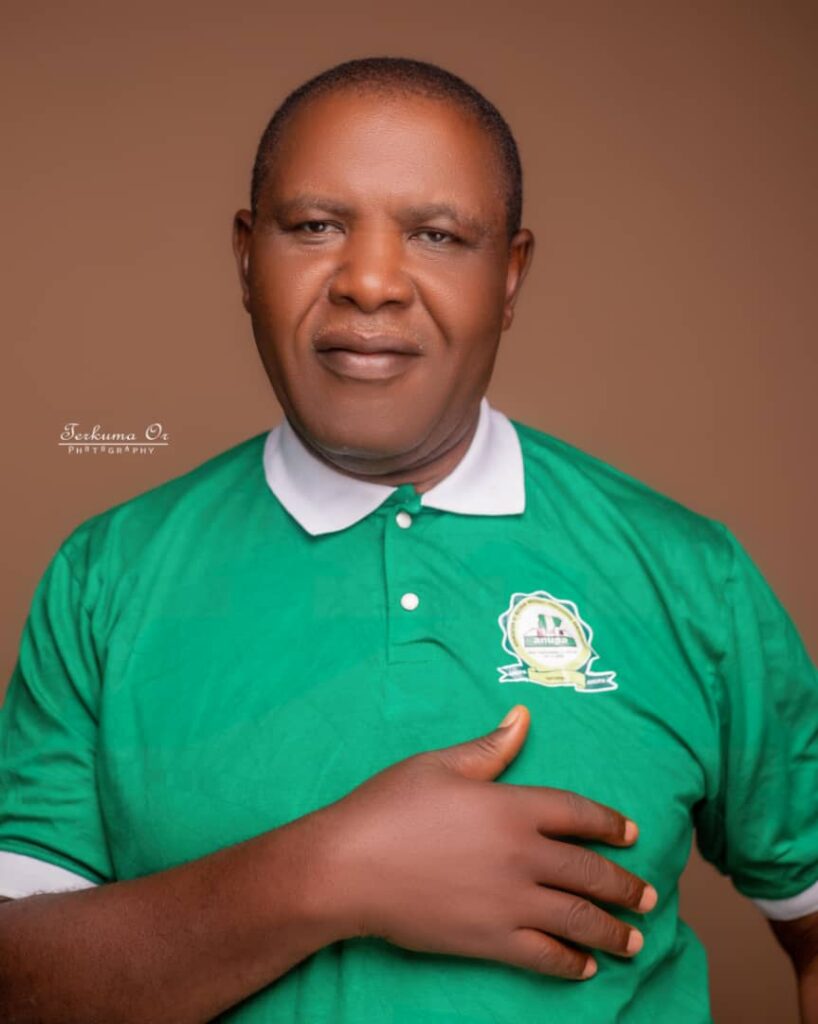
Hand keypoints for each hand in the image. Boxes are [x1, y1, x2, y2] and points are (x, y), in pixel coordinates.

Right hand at [321, 704, 656, 979]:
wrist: (348, 867)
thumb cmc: (390, 806)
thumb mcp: (440, 764)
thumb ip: (491, 746)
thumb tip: (523, 717)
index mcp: (512, 806)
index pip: (578, 814)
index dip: (609, 824)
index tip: (631, 834)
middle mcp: (521, 854)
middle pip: (588, 870)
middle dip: (624, 885)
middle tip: (648, 897)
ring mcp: (509, 901)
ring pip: (576, 918)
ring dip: (611, 931)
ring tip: (634, 940)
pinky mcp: (489, 939)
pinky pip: (543, 955)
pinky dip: (568, 962)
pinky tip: (584, 966)